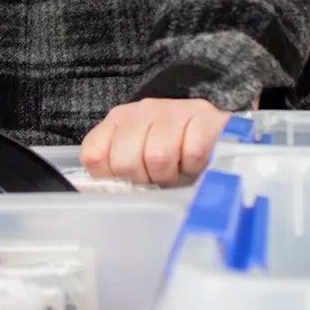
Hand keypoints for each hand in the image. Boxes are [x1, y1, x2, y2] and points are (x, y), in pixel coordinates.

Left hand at [80, 98, 229, 185]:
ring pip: (158, 157)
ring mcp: (171, 111)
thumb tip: (105, 198)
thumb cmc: (173, 148)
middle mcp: (140, 112)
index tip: (128, 182)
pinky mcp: (202, 116)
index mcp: (117, 122)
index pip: (94, 155)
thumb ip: (117, 174)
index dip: (111, 178)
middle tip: (157, 179)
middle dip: (143, 181)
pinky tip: (194, 162)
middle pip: (124, 161)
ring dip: (170, 176)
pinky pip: (191, 153)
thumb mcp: (138, 159)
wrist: (215, 124)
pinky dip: (194, 167)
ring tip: (176, 171)